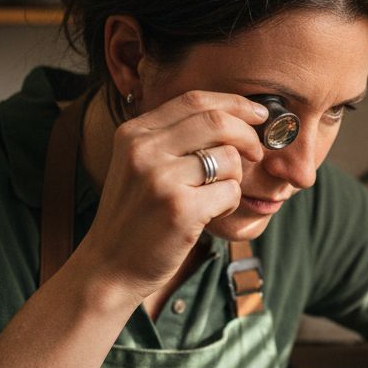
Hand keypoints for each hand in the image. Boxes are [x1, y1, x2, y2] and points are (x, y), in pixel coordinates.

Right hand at [76, 90, 269, 300]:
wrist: (108, 267)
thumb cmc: (135, 217)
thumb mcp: (140, 166)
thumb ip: (173, 139)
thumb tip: (232, 116)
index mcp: (135, 133)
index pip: (195, 100)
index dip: (235, 103)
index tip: (258, 114)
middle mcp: (144, 150)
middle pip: (217, 121)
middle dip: (248, 135)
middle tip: (256, 153)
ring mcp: (161, 179)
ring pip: (229, 158)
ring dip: (236, 178)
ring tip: (216, 196)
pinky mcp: (180, 209)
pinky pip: (231, 192)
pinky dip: (231, 203)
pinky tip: (210, 214)